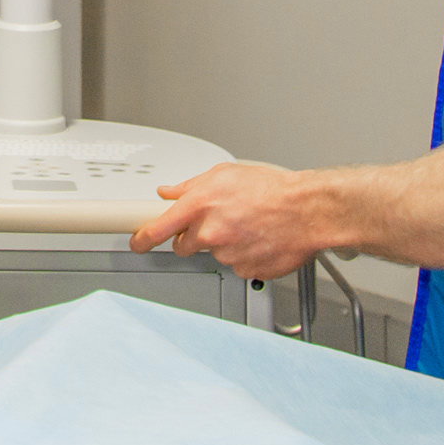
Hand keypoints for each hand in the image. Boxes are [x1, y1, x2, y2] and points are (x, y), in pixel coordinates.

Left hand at [131, 162, 329, 280]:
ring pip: (213, 253)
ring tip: (247, 225)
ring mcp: (226, 255)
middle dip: (193, 237)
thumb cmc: (272, 189)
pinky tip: (257, 239)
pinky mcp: (244, 270)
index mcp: (199, 206)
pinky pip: (235, 265)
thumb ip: (191, 185)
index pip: (157, 229)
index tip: (136, 242)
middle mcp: (210, 233)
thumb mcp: (225, 174)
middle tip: (217, 222)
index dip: (141, 238)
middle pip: (184, 246)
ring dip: (224, 243)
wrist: (307, 211)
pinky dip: (243, 254)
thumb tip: (169, 192)